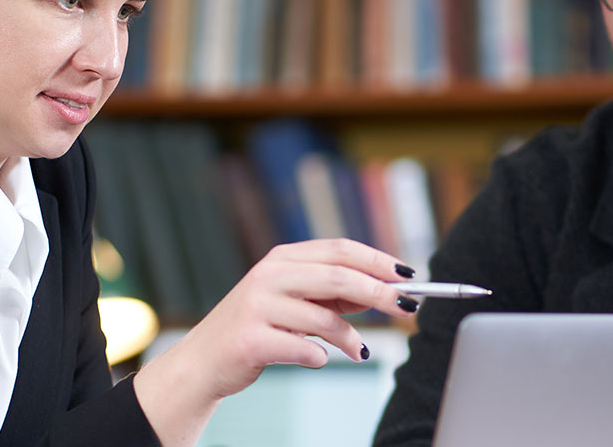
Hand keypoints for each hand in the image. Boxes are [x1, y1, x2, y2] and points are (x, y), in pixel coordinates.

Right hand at [133, 238, 416, 445]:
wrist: (203, 362)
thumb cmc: (256, 330)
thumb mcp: (292, 302)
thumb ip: (331, 293)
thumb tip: (383, 291)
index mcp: (282, 259)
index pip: (340, 249)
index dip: (378, 260)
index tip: (409, 275)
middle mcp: (269, 276)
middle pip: (339, 277)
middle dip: (380, 293)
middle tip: (408, 308)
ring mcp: (257, 306)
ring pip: (325, 317)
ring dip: (352, 339)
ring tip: (362, 352)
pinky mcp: (250, 340)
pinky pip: (304, 349)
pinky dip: (320, 357)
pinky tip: (318, 359)